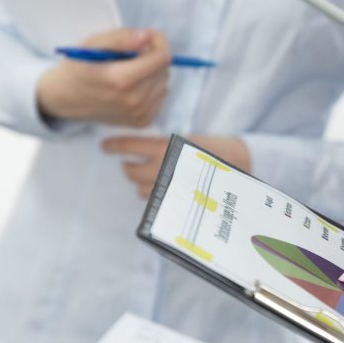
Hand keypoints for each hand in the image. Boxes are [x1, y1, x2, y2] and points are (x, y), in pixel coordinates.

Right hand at [37, 28, 170, 126]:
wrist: (67, 98)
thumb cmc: (79, 67)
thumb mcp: (93, 44)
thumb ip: (121, 38)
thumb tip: (146, 36)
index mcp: (121, 80)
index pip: (161, 58)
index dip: (159, 42)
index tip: (149, 36)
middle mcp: (133, 101)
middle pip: (163, 70)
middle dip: (152, 56)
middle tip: (132, 53)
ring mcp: (139, 113)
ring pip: (164, 83)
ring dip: (152, 72)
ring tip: (129, 70)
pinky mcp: (142, 121)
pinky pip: (160, 97)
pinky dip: (151, 87)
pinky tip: (133, 85)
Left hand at [102, 135, 250, 197]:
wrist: (238, 166)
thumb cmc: (214, 149)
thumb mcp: (186, 140)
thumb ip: (162, 146)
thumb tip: (138, 149)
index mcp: (165, 148)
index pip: (129, 146)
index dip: (114, 146)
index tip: (105, 146)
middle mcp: (162, 168)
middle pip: (130, 171)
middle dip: (129, 168)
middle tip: (130, 164)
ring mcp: (168, 187)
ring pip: (139, 189)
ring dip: (140, 183)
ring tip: (150, 178)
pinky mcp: (175, 201)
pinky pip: (154, 202)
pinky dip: (154, 195)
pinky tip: (162, 189)